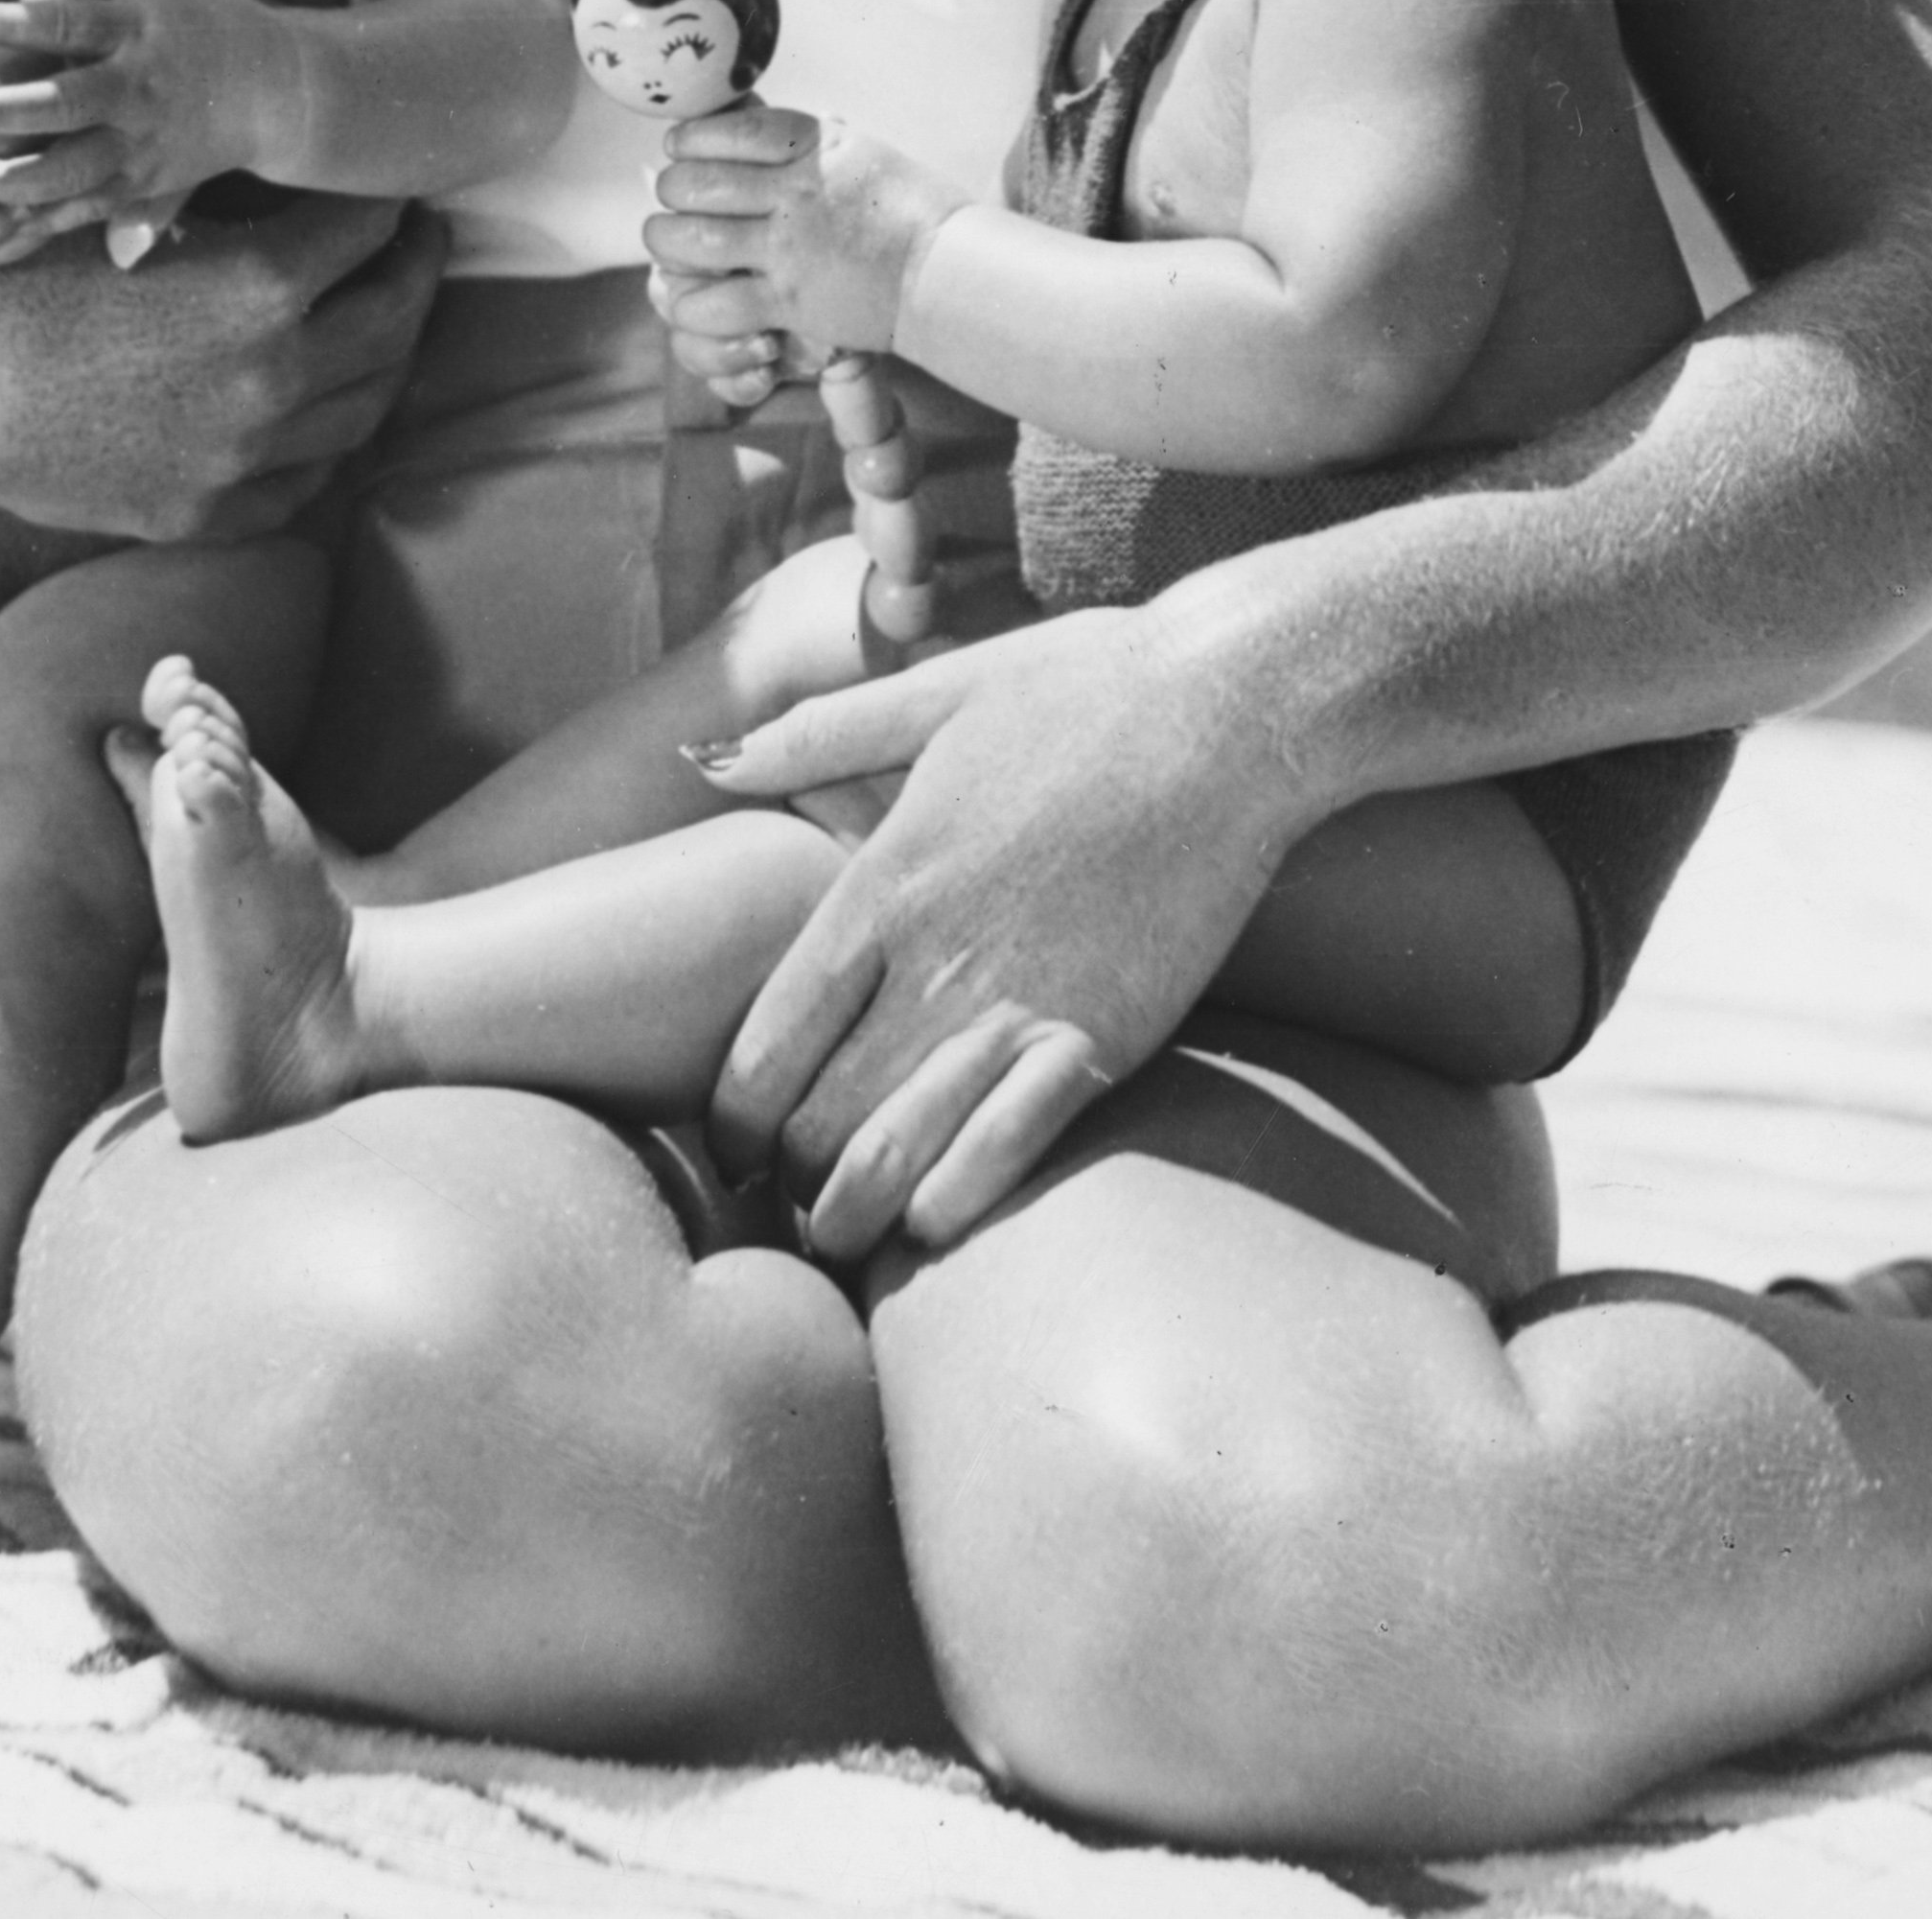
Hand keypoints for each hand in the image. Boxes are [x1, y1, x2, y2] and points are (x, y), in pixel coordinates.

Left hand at [0, 0, 300, 223]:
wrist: (286, 94)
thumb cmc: (223, 30)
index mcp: (138, 30)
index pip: (65, 22)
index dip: (9, 21)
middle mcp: (139, 87)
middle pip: (63, 103)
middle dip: (2, 111)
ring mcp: (145, 141)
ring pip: (75, 168)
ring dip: (20, 177)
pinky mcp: (150, 181)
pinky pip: (94, 204)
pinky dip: (52, 214)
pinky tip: (7, 217)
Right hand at [0, 191, 444, 540]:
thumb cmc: (17, 281)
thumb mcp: (128, 219)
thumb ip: (218, 209)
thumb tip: (278, 182)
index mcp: (257, 289)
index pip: (365, 232)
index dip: (388, 205)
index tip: (394, 191)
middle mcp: (270, 378)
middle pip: (390, 321)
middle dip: (414, 272)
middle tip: (418, 244)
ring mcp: (242, 457)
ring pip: (361, 408)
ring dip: (388, 358)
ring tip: (387, 323)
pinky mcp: (204, 511)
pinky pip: (301, 481)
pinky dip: (326, 441)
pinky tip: (325, 409)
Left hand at [642, 101, 960, 384]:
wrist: (951, 272)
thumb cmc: (911, 210)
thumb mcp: (861, 150)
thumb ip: (808, 140)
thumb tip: (754, 115)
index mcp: (815, 147)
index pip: (729, 130)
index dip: (689, 138)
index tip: (678, 147)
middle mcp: (797, 192)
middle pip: (696, 183)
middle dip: (672, 192)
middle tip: (674, 201)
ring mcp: (792, 248)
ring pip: (692, 240)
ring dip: (668, 243)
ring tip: (669, 244)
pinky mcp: (792, 301)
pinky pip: (716, 302)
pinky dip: (693, 303)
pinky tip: (694, 300)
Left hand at [693, 600, 1297, 1259]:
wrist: (1231, 711)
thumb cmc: (1082, 690)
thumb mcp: (928, 694)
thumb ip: (808, 738)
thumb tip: (701, 756)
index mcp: (882, 883)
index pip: (768, 1039)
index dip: (735, 1115)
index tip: (732, 1147)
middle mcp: (934, 960)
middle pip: (821, 1115)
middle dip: (790, 1179)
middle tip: (788, 1204)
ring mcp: (1018, 1005)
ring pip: (898, 1150)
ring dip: (857, 1215)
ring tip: (842, 1242)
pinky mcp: (1103, 1036)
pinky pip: (1008, 1147)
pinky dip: (958, 1199)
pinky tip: (933, 1226)